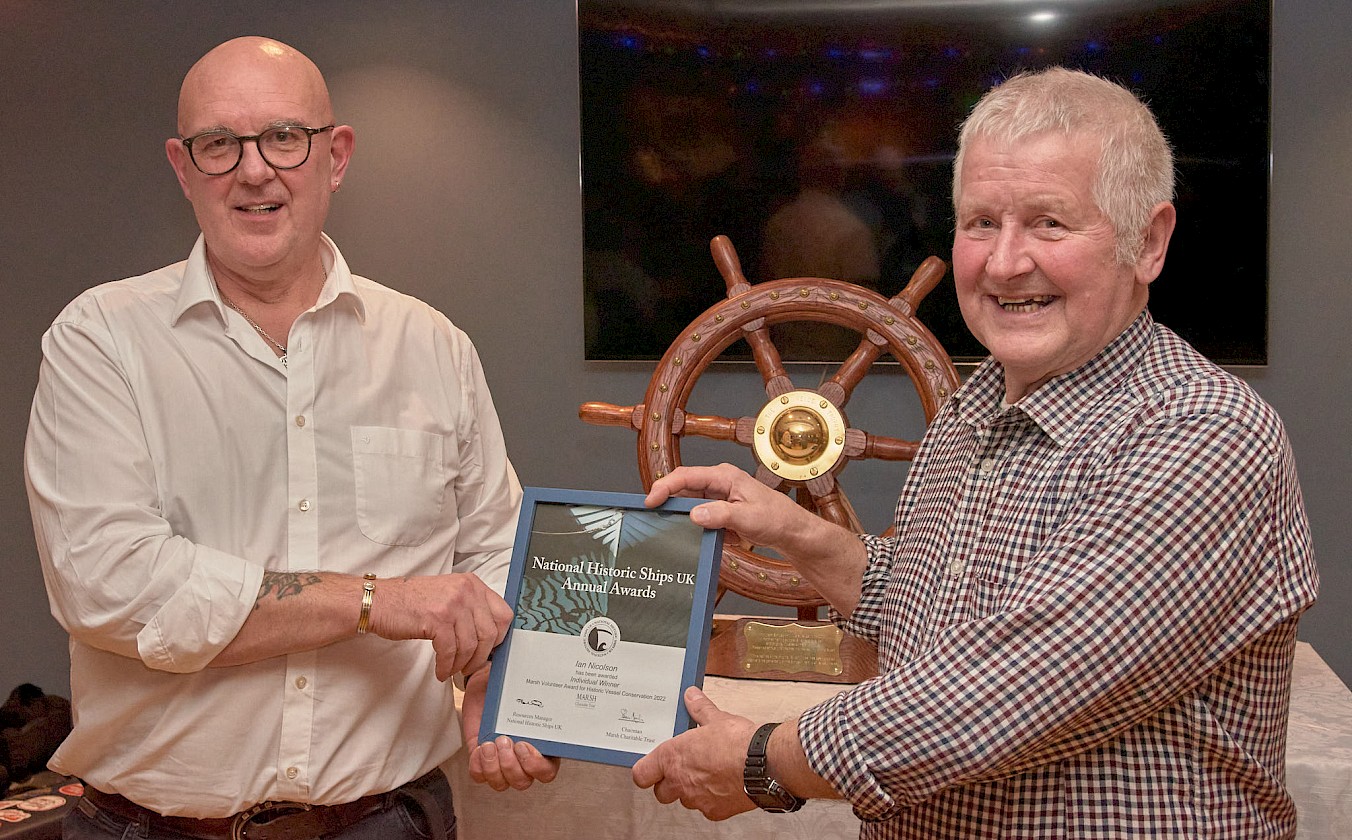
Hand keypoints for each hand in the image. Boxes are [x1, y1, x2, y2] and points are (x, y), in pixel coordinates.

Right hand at [371, 574, 513, 680]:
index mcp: (473, 584)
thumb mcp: (449, 595)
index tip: (489, 651)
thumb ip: (471, 609)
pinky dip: (447, 666)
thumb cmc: (413, 602)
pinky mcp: (437, 619)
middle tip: (470, 667)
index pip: (504, 614)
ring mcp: (452, 603)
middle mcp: (467, 590)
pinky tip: (441, 671)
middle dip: (481, 656)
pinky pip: (451, 651)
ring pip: (471, 645)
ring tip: (453, 670)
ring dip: (462, 664)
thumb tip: (491, 638)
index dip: (499, 637)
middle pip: (490, 633)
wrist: (380, 601)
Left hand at [460, 669, 559, 790]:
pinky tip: (479, 748)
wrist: (486, 686)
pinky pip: (479, 776)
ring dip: (494, 767)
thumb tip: (543, 678)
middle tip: (504, 740)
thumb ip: (533, 690)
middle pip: (522, 782)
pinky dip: (478, 765)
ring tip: (489, 744)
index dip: (536, 766)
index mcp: (541, 746)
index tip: (524, 744)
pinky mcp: (481, 760)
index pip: (546, 772)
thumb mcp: (522, 688)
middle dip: (511, 766)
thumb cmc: (509, 688)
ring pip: (501, 783)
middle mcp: (522, 760)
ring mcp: (501, 762)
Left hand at [631, 686, 757, 820]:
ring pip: (684, 800)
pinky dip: (712, 800)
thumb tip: (692, 697)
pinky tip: (723, 786)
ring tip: (707, 774)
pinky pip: (706, 809)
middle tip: (682, 769)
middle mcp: (680, 781)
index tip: (651, 767)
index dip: (645, 771)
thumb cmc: (739, 743)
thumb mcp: (716, 718)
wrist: (764, 765)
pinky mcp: (715, 812)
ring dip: (690, 791)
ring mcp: (697, 799)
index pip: (641, 774)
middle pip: (661, 792)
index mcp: (673, 757)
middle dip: (668, 783)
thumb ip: (700, 709)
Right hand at [645, 464, 817, 556]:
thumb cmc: (776, 518)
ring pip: (689, 503)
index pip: (686, 476)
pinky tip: (693, 535)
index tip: (651, 501)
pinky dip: (693, 525)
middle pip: (683, 488)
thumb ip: (720, 515)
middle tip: (652, 516)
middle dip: (667, 501)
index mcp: (724, 476)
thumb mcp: (748, 517)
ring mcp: (719, 497)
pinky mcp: (720, 511)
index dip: (664, 487)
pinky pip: (699, 516)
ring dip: (680, 515)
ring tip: (668, 527)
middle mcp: (719, 483)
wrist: (792, 532)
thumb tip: (694, 514)